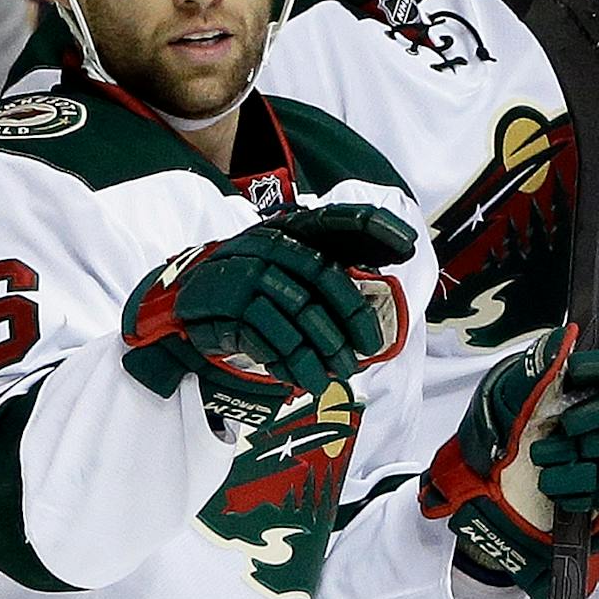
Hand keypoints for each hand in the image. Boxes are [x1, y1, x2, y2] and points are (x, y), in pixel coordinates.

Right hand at [121, 204, 416, 426]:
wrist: (191, 295)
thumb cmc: (260, 280)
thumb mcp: (296, 262)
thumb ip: (341, 259)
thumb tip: (403, 251)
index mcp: (291, 229)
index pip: (337, 220)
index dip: (372, 227)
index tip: (407, 244)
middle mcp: (269, 244)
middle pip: (322, 278)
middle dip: (351, 318)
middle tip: (367, 350)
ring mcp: (245, 274)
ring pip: (296, 315)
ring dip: (322, 352)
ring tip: (339, 375)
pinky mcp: (226, 307)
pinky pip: (267, 339)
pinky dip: (290, 363)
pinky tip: (304, 379)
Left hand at [420, 326, 598, 595]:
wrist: (543, 498)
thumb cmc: (557, 438)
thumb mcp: (542, 399)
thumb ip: (549, 365)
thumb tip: (565, 337)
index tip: (573, 369)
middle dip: (593, 413)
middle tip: (562, 424)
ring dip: (579, 455)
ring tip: (545, 459)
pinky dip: (583, 490)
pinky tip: (558, 488)